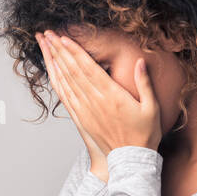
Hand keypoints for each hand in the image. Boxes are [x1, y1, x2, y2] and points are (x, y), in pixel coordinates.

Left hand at [37, 30, 161, 161]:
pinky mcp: (82, 119)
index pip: (88, 68)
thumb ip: (145, 83)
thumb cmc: (144, 134)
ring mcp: (86, 111)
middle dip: (59, 50)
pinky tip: (51, 70)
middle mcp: (95, 101)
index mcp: (112, 96)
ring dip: (54, 62)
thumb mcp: (152, 108)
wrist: (130, 161)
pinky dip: (57, 82)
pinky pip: (65, 97)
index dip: (74, 51)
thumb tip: (140, 61)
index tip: (63, 37)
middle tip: (48, 34)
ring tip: (45, 46)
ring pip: (66, 81)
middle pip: (73, 71)